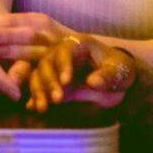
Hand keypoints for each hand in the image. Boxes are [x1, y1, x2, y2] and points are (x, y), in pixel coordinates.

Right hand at [18, 33, 135, 113]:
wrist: (116, 81)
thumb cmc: (119, 70)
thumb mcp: (119, 72)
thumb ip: (108, 76)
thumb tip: (92, 82)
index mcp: (79, 45)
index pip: (65, 50)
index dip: (63, 65)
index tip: (66, 82)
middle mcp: (62, 53)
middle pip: (46, 63)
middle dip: (49, 82)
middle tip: (58, 100)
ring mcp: (55, 68)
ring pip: (38, 75)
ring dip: (39, 91)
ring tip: (43, 108)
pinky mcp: (52, 82)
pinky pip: (38, 86)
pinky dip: (34, 97)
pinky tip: (33, 108)